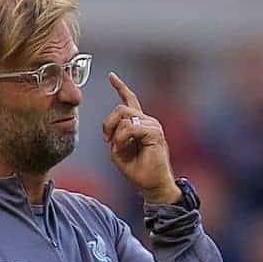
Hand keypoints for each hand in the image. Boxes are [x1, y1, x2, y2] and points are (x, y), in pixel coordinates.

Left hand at [101, 72, 181, 203]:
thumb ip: (114, 136)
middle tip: (108, 141)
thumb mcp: (118, 151)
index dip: (120, 87)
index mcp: (140, 124)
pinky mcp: (154, 133)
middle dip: (108, 123)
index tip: (111, 76)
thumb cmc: (138, 171)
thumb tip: (113, 129)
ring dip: (116, 135)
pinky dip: (122, 139)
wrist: (153, 186)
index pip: (130, 100)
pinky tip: (124, 148)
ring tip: (119, 149)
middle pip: (121, 108)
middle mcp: (148, 121)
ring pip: (124, 117)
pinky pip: (130, 128)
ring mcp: (152, 125)